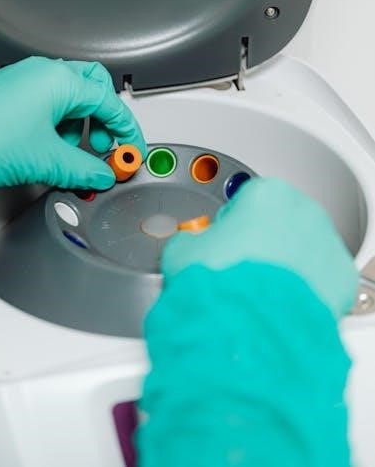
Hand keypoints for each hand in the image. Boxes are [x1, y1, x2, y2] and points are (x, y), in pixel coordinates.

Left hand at [0, 57, 146, 190]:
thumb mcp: (48, 160)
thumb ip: (84, 169)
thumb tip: (101, 174)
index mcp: (59, 81)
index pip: (110, 102)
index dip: (126, 129)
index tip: (131, 148)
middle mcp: (42, 73)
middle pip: (93, 87)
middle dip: (104, 118)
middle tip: (103, 145)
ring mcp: (24, 80)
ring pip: (68, 94)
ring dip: (78, 122)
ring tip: (72, 151)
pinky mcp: (9, 93)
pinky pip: (46, 101)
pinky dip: (57, 122)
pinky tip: (50, 146)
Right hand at [162, 178, 357, 317]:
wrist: (248, 328)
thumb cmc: (221, 285)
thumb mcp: (183, 250)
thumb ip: (189, 238)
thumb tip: (186, 244)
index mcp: (266, 194)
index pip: (246, 198)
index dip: (230, 223)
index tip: (225, 241)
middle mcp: (302, 212)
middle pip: (279, 220)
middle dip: (261, 241)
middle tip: (239, 268)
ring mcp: (325, 244)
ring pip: (303, 248)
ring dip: (284, 263)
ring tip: (257, 290)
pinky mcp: (340, 279)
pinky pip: (321, 279)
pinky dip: (304, 289)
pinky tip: (279, 303)